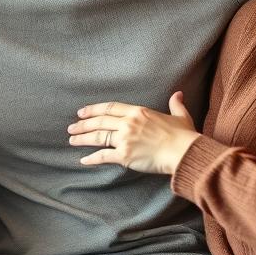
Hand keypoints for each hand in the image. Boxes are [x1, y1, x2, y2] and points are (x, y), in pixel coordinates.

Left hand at [68, 91, 200, 175]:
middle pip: (100, 121)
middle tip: (72, 127)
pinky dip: (92, 158)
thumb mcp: (180, 116)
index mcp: (138, 112)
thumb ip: (176, 104)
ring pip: (97, 137)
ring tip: (72, 140)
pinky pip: (103, 156)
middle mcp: (128, 123)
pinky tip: (83, 160)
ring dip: (82, 138)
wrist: (183, 152)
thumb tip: (178, 94)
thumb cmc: (183, 136)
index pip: (110, 108)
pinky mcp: (124, 155)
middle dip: (83, 124)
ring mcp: (124, 139)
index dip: (94, 109)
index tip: (82, 112)